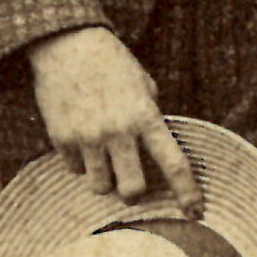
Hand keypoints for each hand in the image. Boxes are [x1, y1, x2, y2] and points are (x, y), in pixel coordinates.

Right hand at [27, 25, 203, 215]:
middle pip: (132, 189)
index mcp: (145, 117)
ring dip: (105, 181)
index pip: (173, 164)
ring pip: (100, 187)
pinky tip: (81, 142)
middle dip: (133, 193)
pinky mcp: (62, 138)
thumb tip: (154, 147)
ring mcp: (88, 137)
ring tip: (103, 162)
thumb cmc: (110, 61)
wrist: (66, 44)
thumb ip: (150, 116)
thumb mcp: (143, 84)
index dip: (187, 193)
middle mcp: (118, 131)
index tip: (195, 212)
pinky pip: (74, 169)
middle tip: (131, 185)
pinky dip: (80, 163)